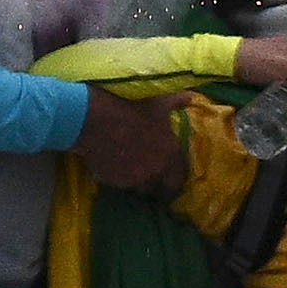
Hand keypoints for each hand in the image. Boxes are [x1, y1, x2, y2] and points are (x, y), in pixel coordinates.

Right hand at [71, 86, 185, 194]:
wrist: (95, 118)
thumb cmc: (131, 107)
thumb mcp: (159, 101)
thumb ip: (177, 101)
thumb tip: (191, 98)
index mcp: (169, 154)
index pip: (179, 178)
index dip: (176, 178)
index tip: (172, 175)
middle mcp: (153, 171)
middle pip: (160, 189)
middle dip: (158, 185)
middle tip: (152, 177)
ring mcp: (132, 178)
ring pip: (140, 188)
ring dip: (139, 182)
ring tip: (132, 171)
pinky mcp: (112, 181)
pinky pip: (119, 183)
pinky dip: (118, 177)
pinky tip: (113, 165)